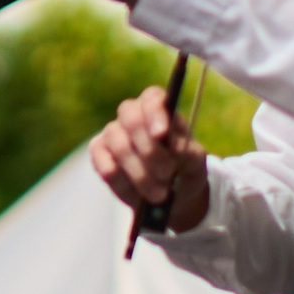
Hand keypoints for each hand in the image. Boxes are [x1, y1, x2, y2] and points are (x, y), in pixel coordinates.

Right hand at [88, 85, 210, 231]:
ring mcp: (112, 133)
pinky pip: (105, 165)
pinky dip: (124, 183)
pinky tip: (138, 194)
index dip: (155, 112)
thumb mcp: (195, 163)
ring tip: (160, 194)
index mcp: (158, 109)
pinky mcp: (99, 153)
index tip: (161, 134)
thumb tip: (176, 148)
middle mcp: (132, 115)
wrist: (170, 196)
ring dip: (141, 174)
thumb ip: (188, 152)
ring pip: (119, 146)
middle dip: (149, 149)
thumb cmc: (183, 170)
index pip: (152, 98)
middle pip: (130, 118)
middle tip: (166, 173)